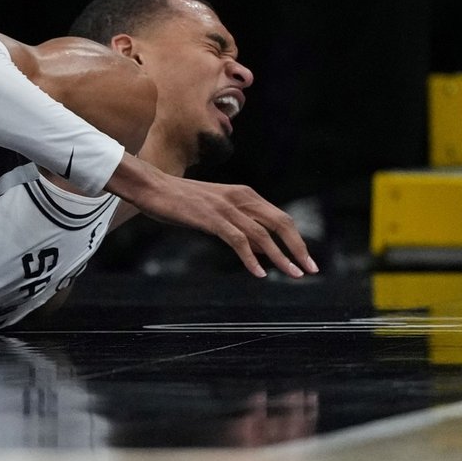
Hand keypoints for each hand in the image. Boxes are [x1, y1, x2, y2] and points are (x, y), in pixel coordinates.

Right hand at [107, 157, 317, 278]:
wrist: (151, 186)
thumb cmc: (179, 198)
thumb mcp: (215, 207)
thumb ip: (238, 222)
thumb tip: (260, 247)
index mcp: (243, 193)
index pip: (280, 217)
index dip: (296, 238)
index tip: (306, 258)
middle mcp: (240, 197)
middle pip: (280, 223)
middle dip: (298, 248)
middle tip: (310, 270)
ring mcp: (226, 207)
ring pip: (263, 235)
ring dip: (281, 257)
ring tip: (293, 274)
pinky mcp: (211, 218)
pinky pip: (238, 241)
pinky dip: (251, 258)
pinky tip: (259, 274)